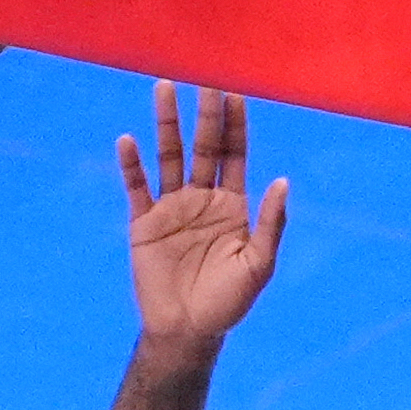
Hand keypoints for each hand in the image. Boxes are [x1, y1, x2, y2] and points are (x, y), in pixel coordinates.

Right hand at [118, 80, 288, 350]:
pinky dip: (131, 164)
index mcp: (233, 206)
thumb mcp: (258, 266)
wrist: (186, 331)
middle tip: (204, 78)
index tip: (235, 93)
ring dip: (167, 124)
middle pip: (203, 146)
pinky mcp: (144, 223)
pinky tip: (128, 140)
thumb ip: (270, 224)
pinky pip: (137, 187)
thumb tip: (282, 181)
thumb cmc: (228, 303)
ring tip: (164, 88)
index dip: (235, 126)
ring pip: (169, 156)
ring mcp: (172, 208)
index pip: (234, 156)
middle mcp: (203, 199)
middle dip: (205, 114)